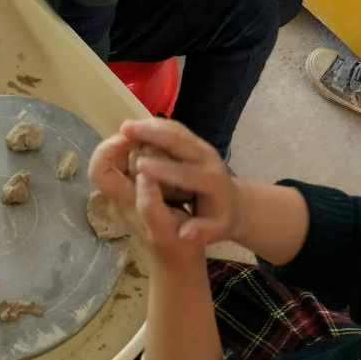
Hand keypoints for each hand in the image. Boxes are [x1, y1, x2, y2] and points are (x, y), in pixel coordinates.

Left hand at [88, 129, 191, 261]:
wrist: (180, 260)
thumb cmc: (176, 245)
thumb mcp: (165, 230)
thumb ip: (151, 204)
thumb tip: (143, 174)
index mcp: (125, 201)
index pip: (99, 170)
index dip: (107, 150)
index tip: (130, 138)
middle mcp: (122, 193)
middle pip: (106, 159)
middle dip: (122, 140)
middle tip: (144, 130)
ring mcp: (131, 190)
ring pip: (120, 158)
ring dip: (133, 142)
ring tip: (153, 133)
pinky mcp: (143, 188)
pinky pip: (135, 161)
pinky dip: (145, 148)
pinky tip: (163, 146)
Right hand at [121, 118, 238, 246]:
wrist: (235, 202)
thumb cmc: (219, 219)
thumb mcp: (215, 231)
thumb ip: (201, 232)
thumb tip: (185, 234)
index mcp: (211, 182)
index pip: (186, 173)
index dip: (163, 168)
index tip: (139, 164)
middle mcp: (208, 158)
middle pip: (179, 141)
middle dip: (151, 135)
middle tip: (125, 132)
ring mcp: (203, 145)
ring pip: (176, 130)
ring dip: (150, 126)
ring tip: (126, 126)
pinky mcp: (196, 140)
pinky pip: (175, 128)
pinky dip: (156, 125)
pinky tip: (138, 125)